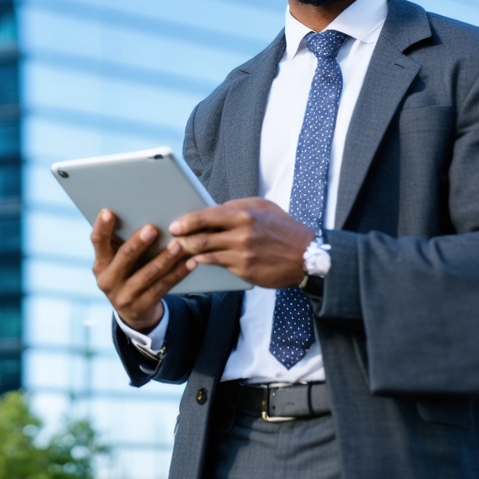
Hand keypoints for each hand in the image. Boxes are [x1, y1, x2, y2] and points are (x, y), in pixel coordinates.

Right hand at [90, 209, 192, 331]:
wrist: (133, 313)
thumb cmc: (127, 274)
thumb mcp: (117, 262)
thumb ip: (122, 243)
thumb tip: (140, 211)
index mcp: (100, 263)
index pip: (97, 242)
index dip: (102, 227)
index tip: (108, 212)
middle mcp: (108, 280)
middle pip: (124, 258)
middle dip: (138, 243)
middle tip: (152, 228)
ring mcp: (124, 296)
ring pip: (148, 274)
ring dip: (165, 258)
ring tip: (179, 245)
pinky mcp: (142, 307)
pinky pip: (163, 287)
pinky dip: (178, 273)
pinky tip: (190, 263)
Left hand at [169, 198, 314, 288]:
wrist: (306, 255)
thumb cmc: (283, 228)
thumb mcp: (262, 207)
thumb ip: (236, 207)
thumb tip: (212, 210)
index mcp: (244, 214)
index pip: (206, 216)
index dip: (187, 221)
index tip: (175, 224)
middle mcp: (241, 234)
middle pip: (202, 237)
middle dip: (183, 239)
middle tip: (172, 239)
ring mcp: (242, 254)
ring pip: (206, 254)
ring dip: (189, 253)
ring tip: (180, 251)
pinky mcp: (244, 270)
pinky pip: (218, 265)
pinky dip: (204, 262)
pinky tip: (196, 261)